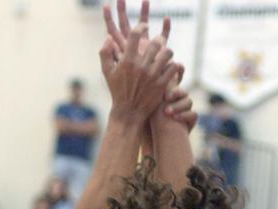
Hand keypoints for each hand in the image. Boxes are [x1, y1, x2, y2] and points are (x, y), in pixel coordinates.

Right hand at [105, 1, 191, 128]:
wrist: (128, 113)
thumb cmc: (117, 91)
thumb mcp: (106, 72)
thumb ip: (105, 52)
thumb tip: (109, 37)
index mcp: (127, 60)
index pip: (136, 35)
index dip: (141, 26)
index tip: (145, 26)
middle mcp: (141, 66)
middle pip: (155, 43)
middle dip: (158, 39)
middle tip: (158, 41)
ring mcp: (153, 76)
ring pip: (167, 54)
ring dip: (167, 51)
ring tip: (166, 53)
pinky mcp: (162, 85)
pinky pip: (173, 68)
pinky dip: (173, 65)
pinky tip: (170, 66)